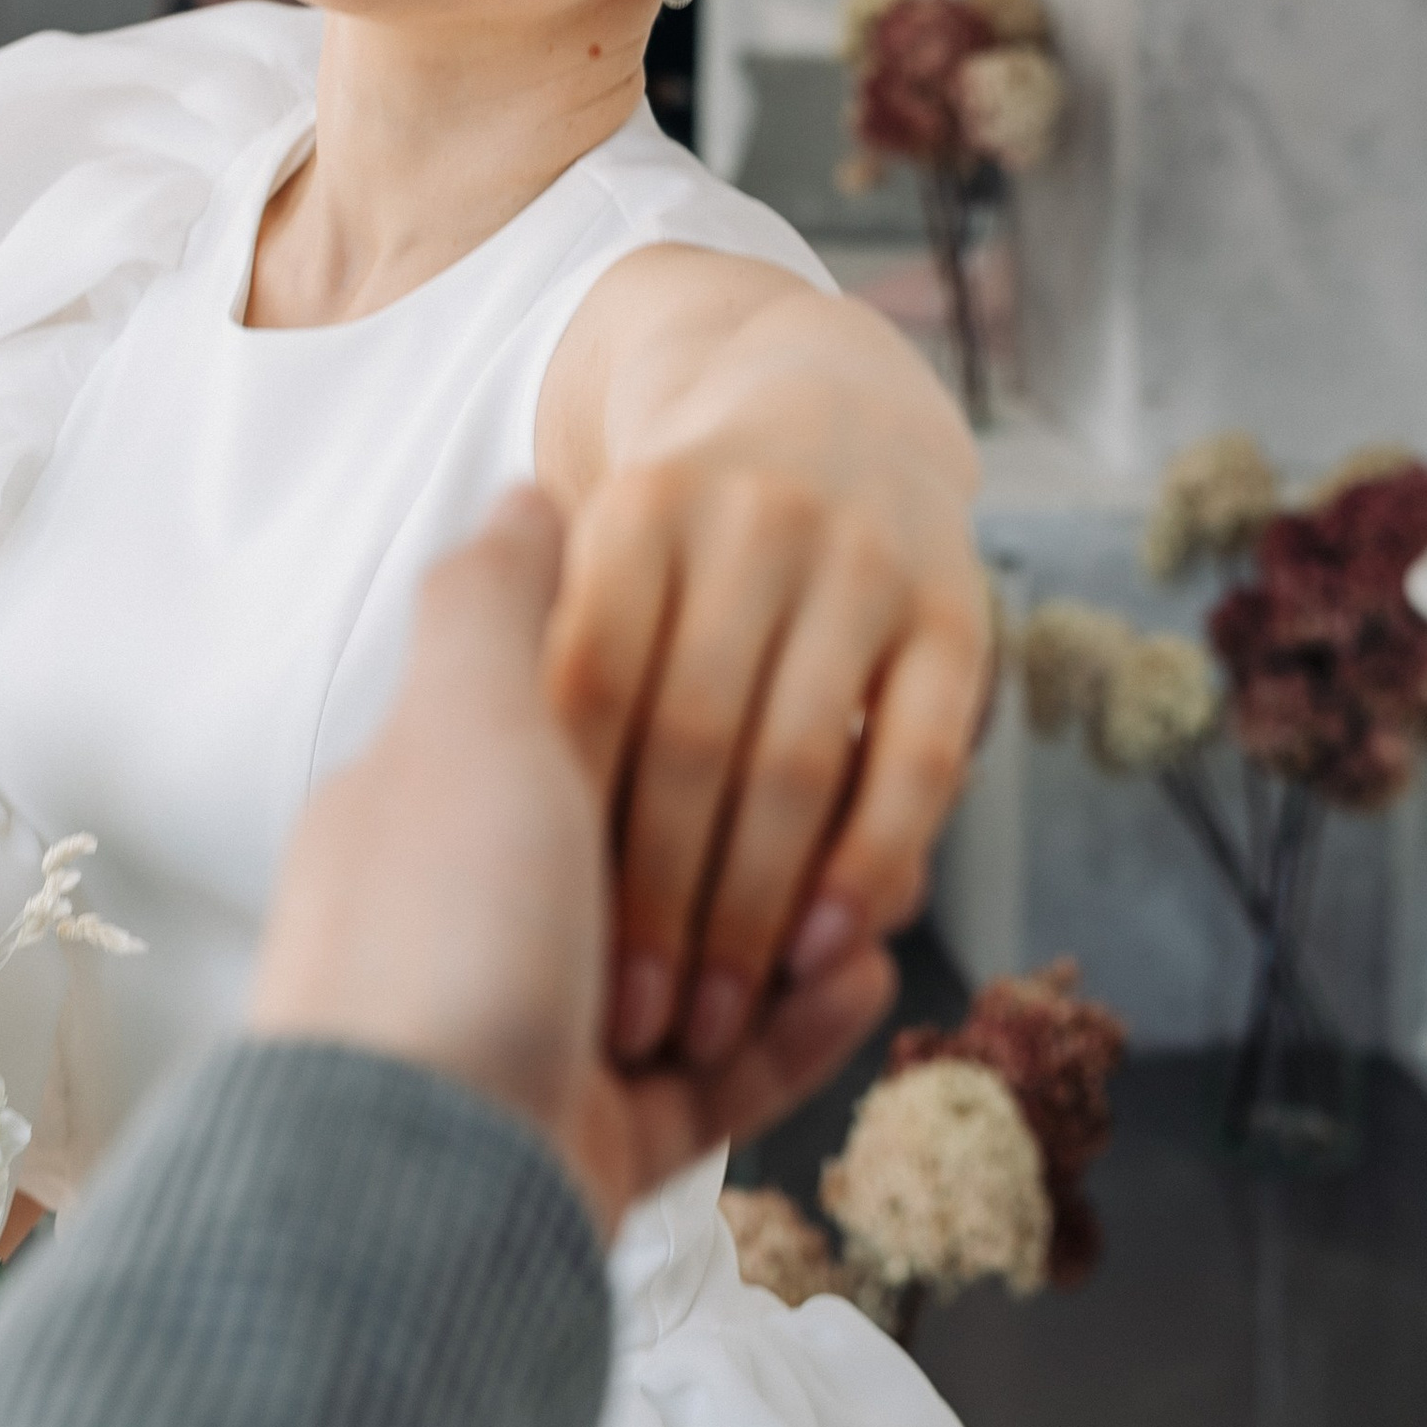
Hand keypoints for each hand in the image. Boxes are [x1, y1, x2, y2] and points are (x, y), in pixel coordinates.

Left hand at [250, 493, 895, 1236]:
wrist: (411, 1193)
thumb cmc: (438, 929)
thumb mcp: (463, 724)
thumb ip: (499, 608)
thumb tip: (522, 497)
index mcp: (436, 809)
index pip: (577, 726)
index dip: (670, 704)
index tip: (771, 670)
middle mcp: (481, 917)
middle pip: (648, 852)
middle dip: (751, 838)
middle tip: (855, 800)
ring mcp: (541, 1035)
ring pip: (701, 963)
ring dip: (794, 927)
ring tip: (885, 899)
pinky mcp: (604, 1141)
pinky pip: (725, 1076)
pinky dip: (801, 1027)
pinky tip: (874, 973)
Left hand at [546, 437, 990, 1077]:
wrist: (838, 407)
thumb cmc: (672, 565)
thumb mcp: (564, 575)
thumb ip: (506, 621)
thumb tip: (470, 631)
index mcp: (630, 520)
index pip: (586, 688)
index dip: (566, 819)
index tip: (535, 932)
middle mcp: (751, 528)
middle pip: (691, 740)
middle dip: (658, 899)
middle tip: (630, 1019)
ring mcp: (858, 572)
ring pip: (799, 766)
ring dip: (757, 913)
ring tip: (713, 1018)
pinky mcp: (956, 622)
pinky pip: (916, 764)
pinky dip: (873, 869)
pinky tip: (835, 959)